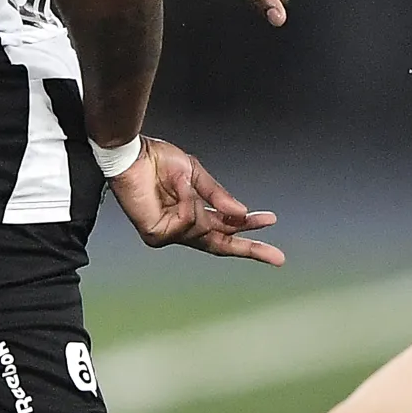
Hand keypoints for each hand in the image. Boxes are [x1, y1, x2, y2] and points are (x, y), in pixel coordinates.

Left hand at [108, 135, 283, 263]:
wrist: (132, 155)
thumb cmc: (158, 160)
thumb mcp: (196, 174)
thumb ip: (218, 196)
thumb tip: (242, 213)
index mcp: (195, 213)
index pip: (225, 229)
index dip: (249, 227)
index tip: (272, 220)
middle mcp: (183, 227)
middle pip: (221, 245)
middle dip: (250, 248)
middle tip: (279, 257)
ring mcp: (170, 233)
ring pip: (204, 229)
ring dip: (198, 203)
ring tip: (178, 183)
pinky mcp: (156, 234)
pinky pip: (187, 222)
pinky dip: (186, 204)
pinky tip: (174, 191)